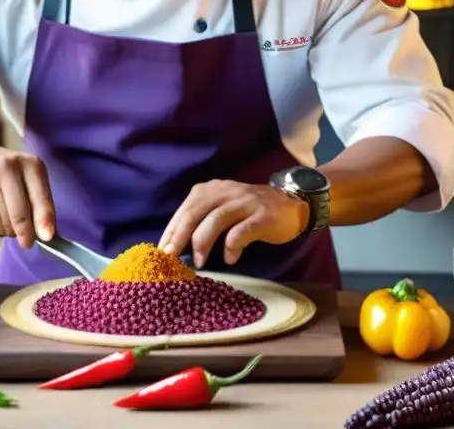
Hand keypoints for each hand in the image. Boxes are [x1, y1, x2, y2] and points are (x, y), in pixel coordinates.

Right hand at [0, 142, 55, 247]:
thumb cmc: (11, 173)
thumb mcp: (31, 178)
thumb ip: (41, 203)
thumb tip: (46, 235)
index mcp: (28, 163)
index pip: (38, 196)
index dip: (43, 219)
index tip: (47, 238)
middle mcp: (4, 167)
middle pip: (18, 215)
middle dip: (25, 234)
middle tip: (27, 242)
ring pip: (2, 223)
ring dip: (9, 230)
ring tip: (8, 217)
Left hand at [158, 180, 308, 267]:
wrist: (292, 204)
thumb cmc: (251, 211)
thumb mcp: (223, 209)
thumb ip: (203, 221)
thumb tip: (179, 247)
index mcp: (211, 190)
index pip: (185, 209)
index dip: (171, 231)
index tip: (161, 252)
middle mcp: (226, 191)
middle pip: (195, 213)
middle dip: (180, 238)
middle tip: (172, 258)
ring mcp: (245, 202)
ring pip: (215, 221)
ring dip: (203, 243)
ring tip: (200, 262)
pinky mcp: (262, 216)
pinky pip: (241, 231)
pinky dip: (231, 247)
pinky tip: (230, 259)